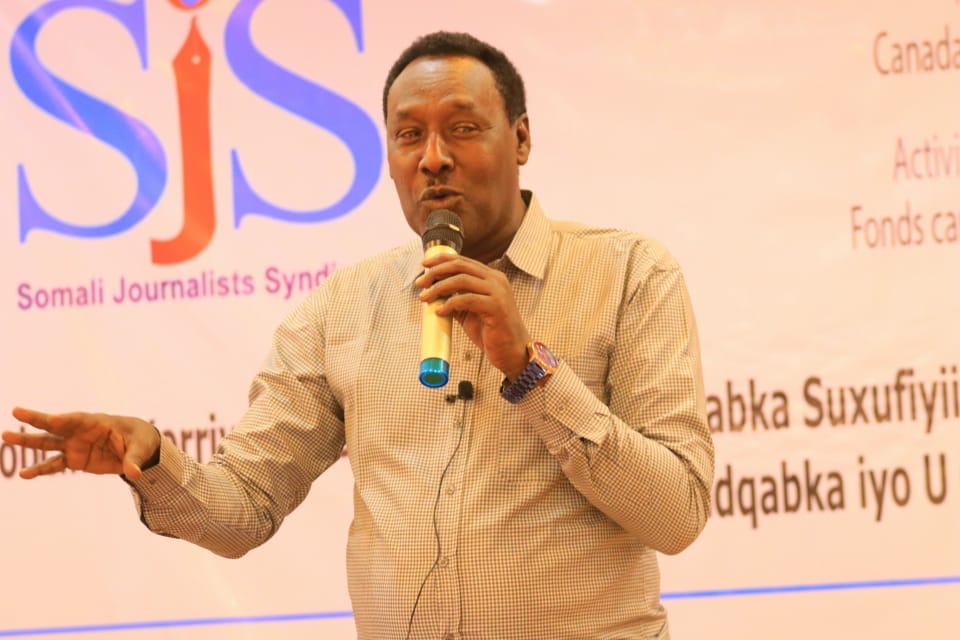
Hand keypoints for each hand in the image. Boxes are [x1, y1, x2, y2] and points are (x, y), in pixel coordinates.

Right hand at [3, 407, 160, 480]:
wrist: (137, 447)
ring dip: (28, 441)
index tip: (51, 419)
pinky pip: (54, 465)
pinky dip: (40, 470)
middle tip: (16, 411)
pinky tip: (24, 474)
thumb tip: (135, 474)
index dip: (64, 419)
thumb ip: (134, 459)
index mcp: (96, 422)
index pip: (77, 419)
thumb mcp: (141, 447)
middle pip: (56, 425)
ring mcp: (74, 445)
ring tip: (6, 435)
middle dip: (37, 419)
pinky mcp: (74, 460)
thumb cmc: (140, 440)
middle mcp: (80, 432)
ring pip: (48, 443)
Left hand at [417, 253, 529, 378]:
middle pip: (461, 266)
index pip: (464, 261)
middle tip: (421, 283)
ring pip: (462, 280)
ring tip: (425, 298)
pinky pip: (467, 299)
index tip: (424, 266)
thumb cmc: (492, 332)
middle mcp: (496, 280)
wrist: (512, 352)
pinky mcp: (496, 307)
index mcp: (491, 277)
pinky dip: (450, 304)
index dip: (442, 260)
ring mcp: (498, 292)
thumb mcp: (470, 311)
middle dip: (436, 271)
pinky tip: (440, 311)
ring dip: (439, 287)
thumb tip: (433, 293)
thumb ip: (456, 299)